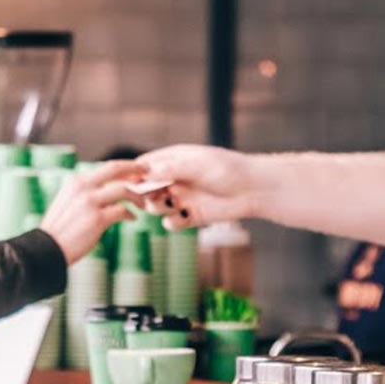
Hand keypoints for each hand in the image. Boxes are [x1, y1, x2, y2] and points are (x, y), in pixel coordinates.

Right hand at [40, 161, 144, 262]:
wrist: (46, 249)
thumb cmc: (60, 231)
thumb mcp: (69, 203)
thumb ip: (86, 193)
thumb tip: (109, 190)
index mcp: (76, 182)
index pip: (107, 167)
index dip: (126, 166)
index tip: (138, 169)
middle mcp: (83, 187)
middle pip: (116, 169)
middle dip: (136, 169)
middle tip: (148, 173)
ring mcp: (90, 202)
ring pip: (124, 190)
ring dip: (137, 197)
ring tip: (142, 205)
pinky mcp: (97, 219)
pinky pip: (122, 211)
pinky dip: (130, 214)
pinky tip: (132, 218)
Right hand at [135, 145, 259, 229]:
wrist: (254, 189)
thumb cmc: (228, 169)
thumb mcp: (198, 165)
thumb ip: (172, 169)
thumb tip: (146, 172)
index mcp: (173, 160)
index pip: (144, 165)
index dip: (133, 174)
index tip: (130, 181)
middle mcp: (174, 179)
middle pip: (145, 188)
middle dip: (142, 194)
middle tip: (148, 196)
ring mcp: (181, 198)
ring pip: (155, 206)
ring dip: (156, 207)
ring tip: (168, 204)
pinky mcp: (190, 216)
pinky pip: (171, 223)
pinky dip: (172, 223)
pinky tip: (182, 217)